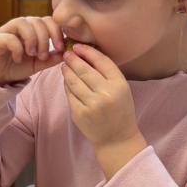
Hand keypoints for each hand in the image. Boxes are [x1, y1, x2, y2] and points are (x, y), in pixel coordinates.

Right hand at [0, 16, 67, 83]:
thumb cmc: (16, 67)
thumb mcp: (37, 64)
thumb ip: (51, 58)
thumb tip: (67, 52)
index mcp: (33, 29)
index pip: (49, 21)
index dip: (57, 32)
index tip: (60, 48)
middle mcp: (21, 26)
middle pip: (38, 21)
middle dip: (45, 39)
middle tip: (43, 56)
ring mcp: (8, 30)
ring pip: (24, 24)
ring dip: (32, 40)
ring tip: (32, 55)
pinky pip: (10, 37)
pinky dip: (18, 49)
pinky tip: (18, 59)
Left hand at [62, 44, 146, 177]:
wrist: (116, 139)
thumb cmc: (120, 111)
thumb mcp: (122, 90)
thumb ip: (107, 75)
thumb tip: (86, 56)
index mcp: (120, 85)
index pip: (102, 62)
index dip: (88, 52)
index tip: (78, 46)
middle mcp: (106, 94)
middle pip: (84, 70)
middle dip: (73, 60)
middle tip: (67, 54)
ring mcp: (91, 105)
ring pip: (74, 81)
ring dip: (67, 71)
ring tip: (64, 65)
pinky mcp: (79, 114)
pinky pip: (69, 95)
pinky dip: (67, 85)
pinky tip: (66, 80)